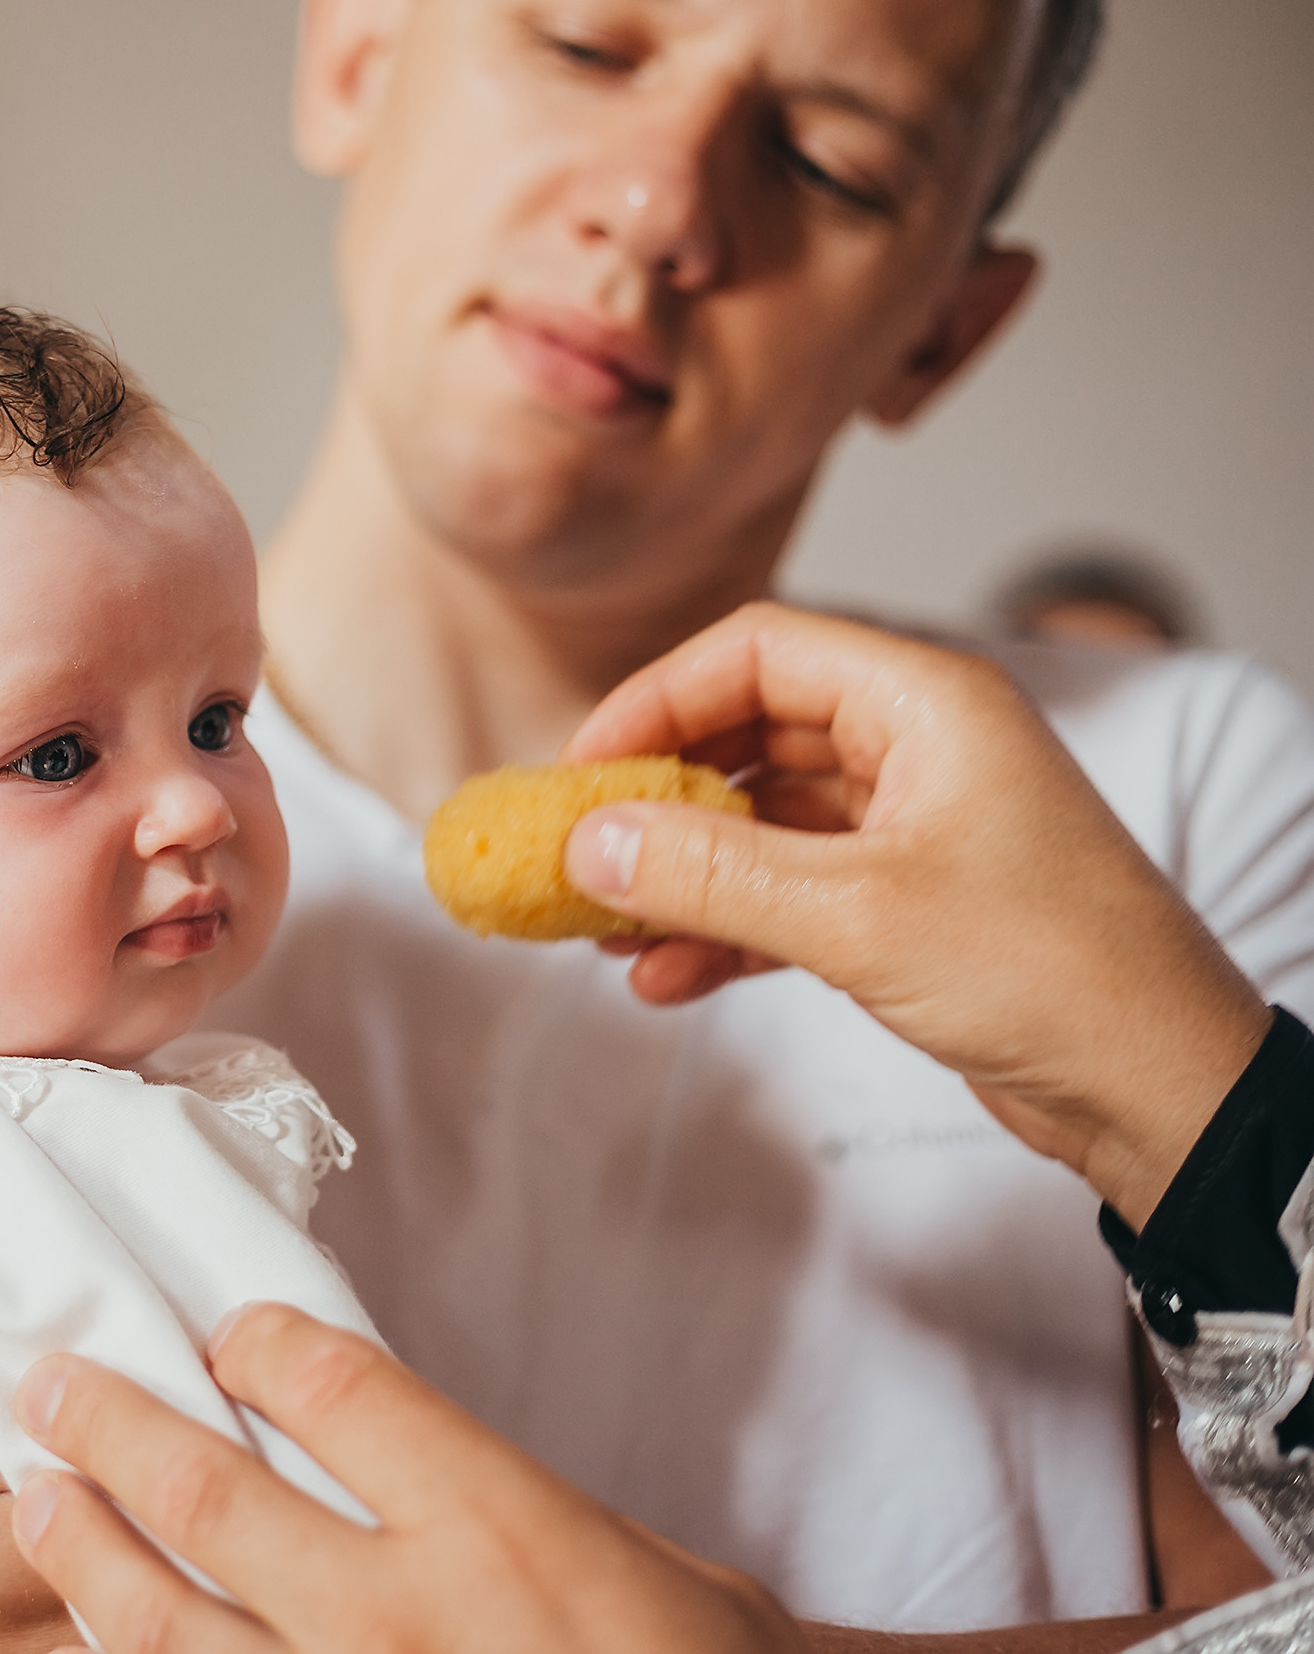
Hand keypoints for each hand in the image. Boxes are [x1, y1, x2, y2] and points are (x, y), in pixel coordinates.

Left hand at [9, 1301, 806, 1653]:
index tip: (224, 1333)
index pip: (332, 1388)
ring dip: (88, 1556)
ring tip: (41, 1501)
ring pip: (174, 1626)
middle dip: (114, 1429)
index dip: (260, 1344)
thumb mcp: (614, 1554)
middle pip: (212, 1495)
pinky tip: (105, 1637)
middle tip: (51, 1384)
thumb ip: (482, 1499)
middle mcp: (406, 1618)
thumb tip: (361, 1443)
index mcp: (497, 1526)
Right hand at [557, 602, 1269, 1226]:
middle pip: (748, 735)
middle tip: (576, 855)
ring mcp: (914, 828)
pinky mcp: (909, 905)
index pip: (757, 651)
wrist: (1164, 1091)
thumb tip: (586, 844)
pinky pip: (788, 894)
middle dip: (657, 799)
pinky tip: (667, 978)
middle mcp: (919, 748)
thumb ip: (710, 873)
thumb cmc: (1050, 972)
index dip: (655, 699)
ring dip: (681, 878)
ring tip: (605, 937)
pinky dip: (725, 929)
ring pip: (761, 824)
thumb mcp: (855, 916)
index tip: (581, 770)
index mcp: (925, 703)